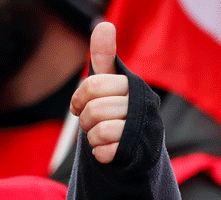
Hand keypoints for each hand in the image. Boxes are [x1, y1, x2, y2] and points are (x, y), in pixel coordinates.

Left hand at [69, 21, 128, 163]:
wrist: (139, 146)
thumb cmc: (120, 109)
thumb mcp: (111, 82)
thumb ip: (104, 56)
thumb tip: (104, 25)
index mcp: (133, 86)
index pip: (93, 85)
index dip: (78, 97)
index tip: (79, 105)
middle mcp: (141, 106)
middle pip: (94, 109)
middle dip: (85, 120)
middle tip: (92, 123)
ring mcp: (141, 130)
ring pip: (100, 131)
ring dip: (92, 137)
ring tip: (101, 136)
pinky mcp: (136, 152)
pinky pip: (105, 152)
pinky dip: (100, 153)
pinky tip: (108, 150)